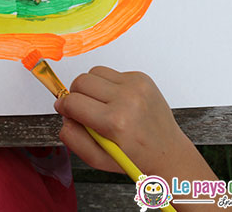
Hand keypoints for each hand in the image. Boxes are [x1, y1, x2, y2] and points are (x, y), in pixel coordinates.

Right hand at [54, 67, 189, 175]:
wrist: (168, 152)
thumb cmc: (135, 157)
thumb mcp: (97, 159)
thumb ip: (73, 138)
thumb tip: (63, 115)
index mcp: (115, 122)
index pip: (73, 102)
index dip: (63, 106)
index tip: (64, 110)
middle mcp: (127, 99)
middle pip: (81, 81)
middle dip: (75, 94)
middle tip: (83, 109)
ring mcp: (137, 86)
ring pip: (94, 72)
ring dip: (91, 87)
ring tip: (101, 104)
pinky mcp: (142, 78)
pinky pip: (111, 73)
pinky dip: (108, 85)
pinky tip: (117, 101)